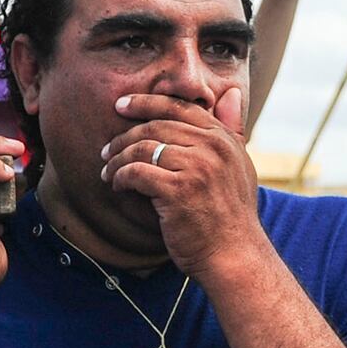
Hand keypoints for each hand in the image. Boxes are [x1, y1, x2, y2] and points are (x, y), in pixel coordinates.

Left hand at [98, 88, 264, 278]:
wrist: (234, 255)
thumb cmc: (232, 215)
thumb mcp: (240, 165)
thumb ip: (232, 128)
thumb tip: (230, 91)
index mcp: (223, 138)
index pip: (179, 107)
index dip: (146, 102)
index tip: (121, 105)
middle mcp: (213, 147)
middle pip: (156, 126)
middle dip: (125, 135)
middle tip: (106, 149)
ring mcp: (197, 167)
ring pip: (142, 148)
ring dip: (118, 158)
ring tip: (108, 170)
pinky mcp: (178, 190)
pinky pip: (137, 172)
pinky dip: (121, 176)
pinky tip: (116, 184)